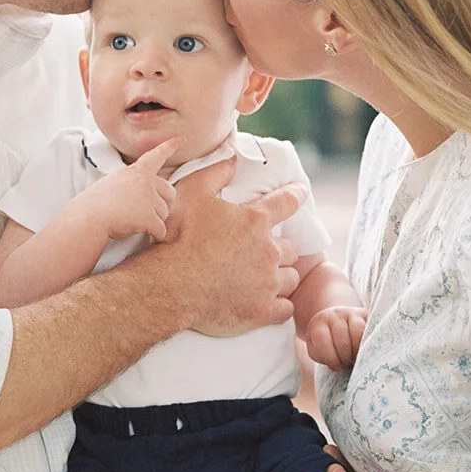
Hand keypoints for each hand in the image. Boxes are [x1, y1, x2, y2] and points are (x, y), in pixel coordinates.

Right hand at [76, 139, 178, 243]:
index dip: (170, 146)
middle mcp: (146, 182)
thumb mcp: (115, 182)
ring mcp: (148, 199)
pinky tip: (144, 234)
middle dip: (163, 205)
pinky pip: (161, 230)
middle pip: (170, 193)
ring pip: (165, 214)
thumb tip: (147, 192)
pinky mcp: (149, 217)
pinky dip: (155, 235)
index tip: (182, 139)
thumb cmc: (97, 204)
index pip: (156, 156)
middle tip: (145, 212)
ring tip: (132, 221)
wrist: (88, 218)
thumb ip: (133, 183)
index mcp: (136, 171)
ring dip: (153, 221)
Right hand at [157, 156, 303, 334]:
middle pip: (290, 248)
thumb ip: (215, 173)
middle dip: (281, 248)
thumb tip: (232, 160)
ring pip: (290, 278)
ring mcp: (267, 283)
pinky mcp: (262, 311)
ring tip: (267, 278)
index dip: (295, 195)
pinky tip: (269, 303)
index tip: (301, 192)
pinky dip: (280, 305)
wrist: (170, 285)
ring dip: (281, 276)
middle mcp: (268, 251)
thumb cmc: (178, 238)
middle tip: (268, 250)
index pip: (287, 202)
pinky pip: (284, 308)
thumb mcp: (191, 194)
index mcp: (255, 221)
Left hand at [303, 304, 367, 368]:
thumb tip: (337, 366)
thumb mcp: (317, 350)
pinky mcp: (364, 314)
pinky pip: (368, 329)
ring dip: (357, 351)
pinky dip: (367, 342)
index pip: (322, 341)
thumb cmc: (325, 342)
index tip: (336, 367)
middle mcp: (334, 315)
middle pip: (342, 341)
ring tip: (355, 357)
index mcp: (318, 324)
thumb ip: (323, 357)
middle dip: (345, 357)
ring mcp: (350, 312)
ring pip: (357, 334)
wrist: (334, 320)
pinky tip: (364, 350)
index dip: (330, 358)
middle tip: (347, 363)